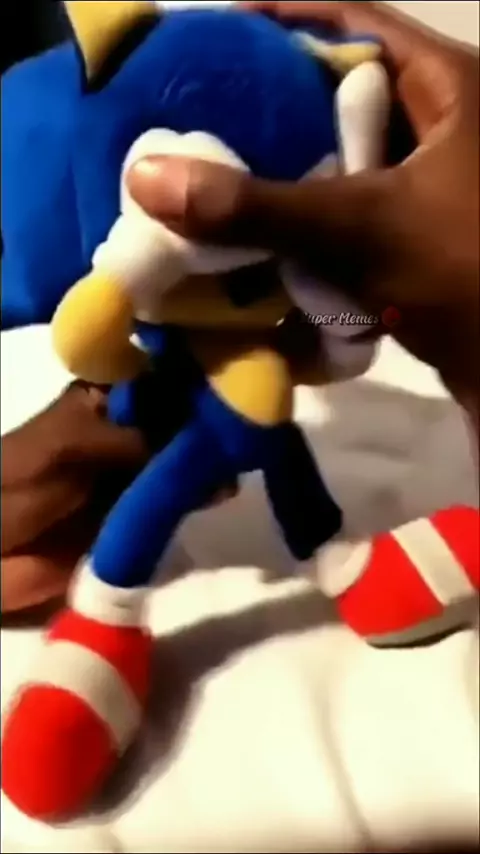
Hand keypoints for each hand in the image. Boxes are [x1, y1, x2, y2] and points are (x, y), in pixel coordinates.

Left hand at [2, 383, 238, 615]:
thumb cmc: (15, 481)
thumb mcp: (69, 444)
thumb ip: (133, 437)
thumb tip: (198, 440)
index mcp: (102, 402)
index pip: (160, 384)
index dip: (193, 385)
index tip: (231, 387)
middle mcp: (124, 432)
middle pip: (178, 424)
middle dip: (207, 428)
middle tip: (241, 432)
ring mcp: (131, 476)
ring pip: (179, 464)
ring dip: (206, 464)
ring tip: (236, 463)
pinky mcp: (135, 518)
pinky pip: (172, 504)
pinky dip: (195, 498)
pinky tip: (219, 493)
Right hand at [127, 1, 478, 432]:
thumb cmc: (460, 275)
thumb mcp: (358, 228)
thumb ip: (256, 206)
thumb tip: (149, 177)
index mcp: (448, 90)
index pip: (355, 22)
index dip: (284, 22)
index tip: (218, 41)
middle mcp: (444, 126)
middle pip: (344, 94)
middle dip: (274, 107)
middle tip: (202, 116)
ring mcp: (434, 186)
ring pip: (345, 160)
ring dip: (288, 172)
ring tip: (217, 174)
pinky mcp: (421, 237)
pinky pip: (353, 212)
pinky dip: (311, 221)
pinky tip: (262, 233)